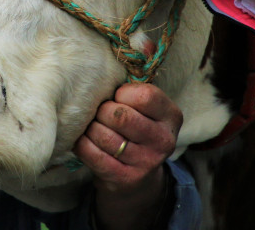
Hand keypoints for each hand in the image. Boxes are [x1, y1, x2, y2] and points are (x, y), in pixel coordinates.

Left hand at [73, 83, 182, 229]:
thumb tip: (99, 76)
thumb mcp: (146, 109)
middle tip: (100, 113)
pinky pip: (93, 154)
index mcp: (171, 116)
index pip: (144, 96)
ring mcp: (146, 162)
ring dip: (91, 128)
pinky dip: (82, 143)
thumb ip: (133, 91)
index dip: (122, 93)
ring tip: (93, 127)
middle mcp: (163, 140)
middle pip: (120, 116)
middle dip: (102, 111)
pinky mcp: (125, 179)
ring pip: (103, 135)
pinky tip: (85, 140)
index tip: (117, 98)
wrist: (139, 177)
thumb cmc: (136, 129)